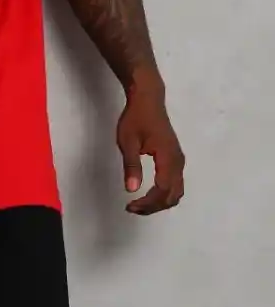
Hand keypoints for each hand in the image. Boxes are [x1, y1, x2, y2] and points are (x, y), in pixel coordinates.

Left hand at [117, 87, 184, 214]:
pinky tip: (148, 194)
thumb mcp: (128, 141)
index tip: (130, 206)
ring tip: (140, 204)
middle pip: (172, 195)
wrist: (148, 99)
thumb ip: (131, 165)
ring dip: (159, 202)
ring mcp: (179, 160)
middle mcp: (178, 161)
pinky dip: (164, 194)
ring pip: (176, 191)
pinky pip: (175, 183)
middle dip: (154, 206)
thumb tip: (131, 189)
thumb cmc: (136, 118)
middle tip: (133, 208)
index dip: (148, 203)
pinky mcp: (175, 158)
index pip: (162, 190)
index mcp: (168, 157)